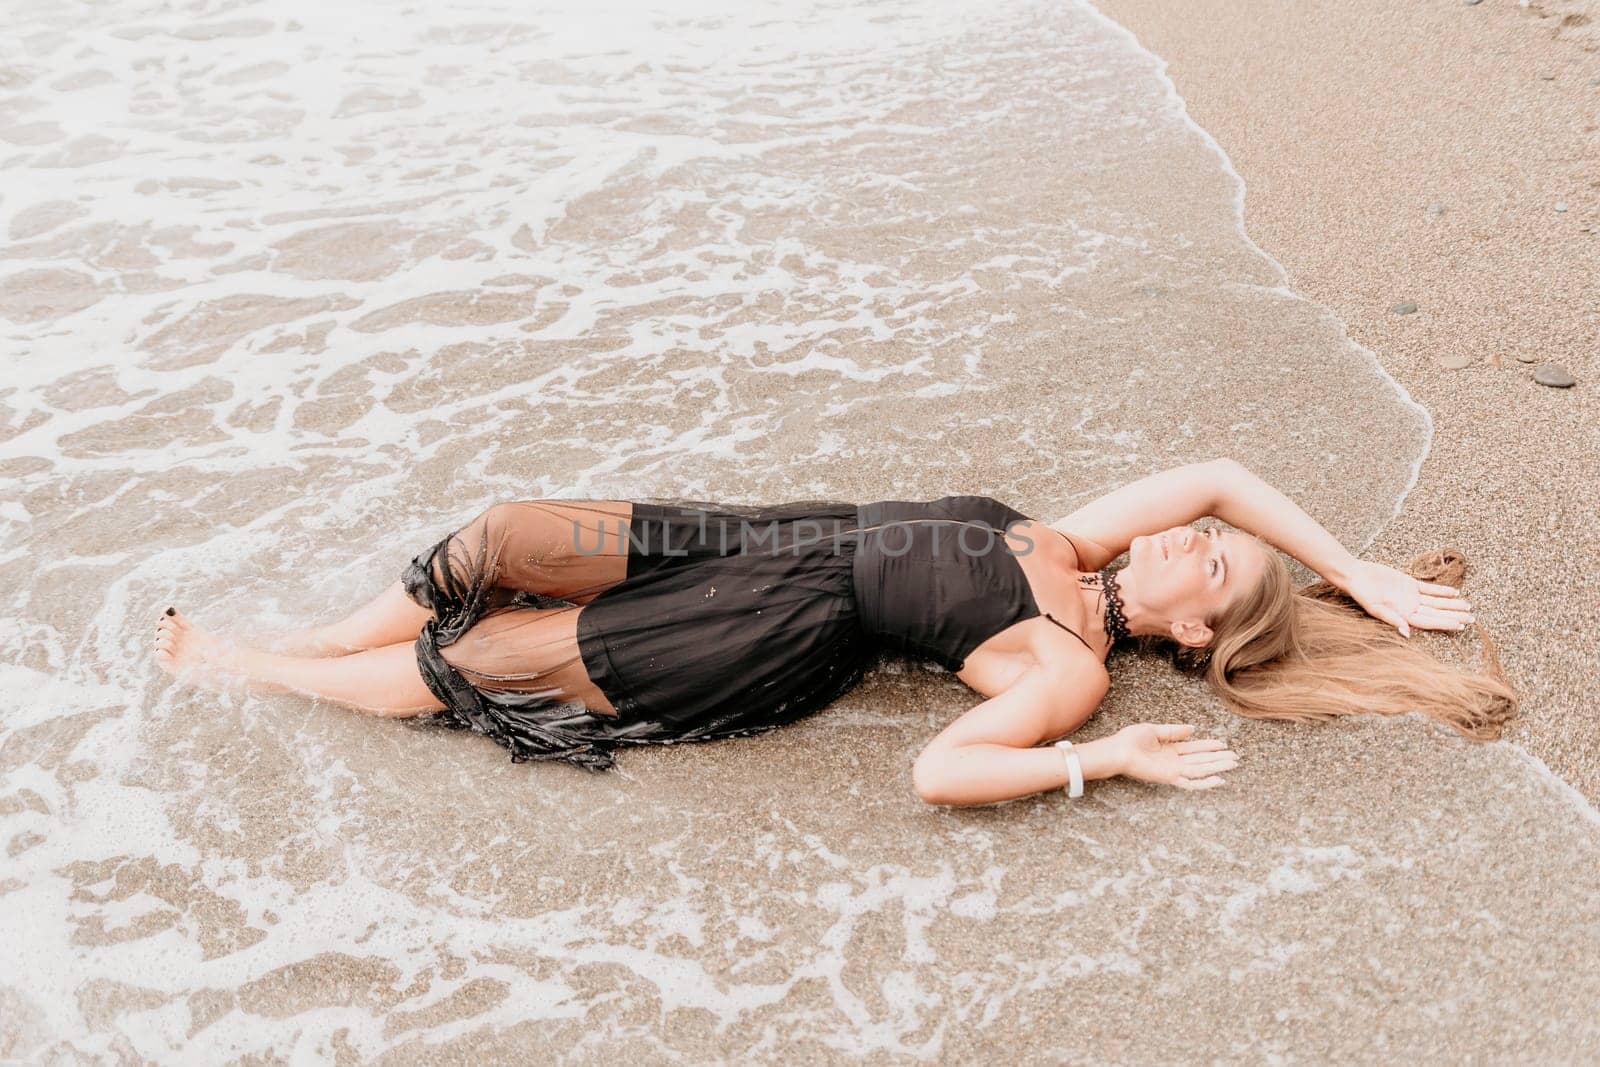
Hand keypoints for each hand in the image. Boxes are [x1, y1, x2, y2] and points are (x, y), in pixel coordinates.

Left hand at [1110, 723, 1237, 789]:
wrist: (1117, 751)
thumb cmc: (1130, 740)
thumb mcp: (1154, 730)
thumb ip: (1173, 731)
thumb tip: (1193, 728)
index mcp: (1170, 748)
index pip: (1195, 748)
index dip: (1209, 746)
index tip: (1223, 743)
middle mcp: (1174, 760)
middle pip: (1201, 759)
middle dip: (1218, 758)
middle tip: (1235, 756)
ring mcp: (1173, 770)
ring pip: (1201, 769)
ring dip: (1217, 767)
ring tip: (1233, 763)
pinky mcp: (1170, 777)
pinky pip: (1191, 782)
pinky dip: (1205, 783)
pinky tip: (1219, 780)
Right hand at [1338, 558, 1471, 637]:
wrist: (1356, 575)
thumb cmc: (1362, 593)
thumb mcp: (1375, 608)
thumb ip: (1392, 619)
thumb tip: (1406, 633)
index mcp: (1403, 615)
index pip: (1429, 621)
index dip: (1444, 623)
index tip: (1460, 625)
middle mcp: (1409, 608)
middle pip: (1436, 613)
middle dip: (1454, 615)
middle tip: (1472, 618)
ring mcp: (1411, 596)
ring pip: (1436, 602)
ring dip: (1451, 604)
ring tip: (1468, 606)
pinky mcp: (1409, 584)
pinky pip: (1429, 589)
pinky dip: (1442, 591)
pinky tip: (1455, 592)